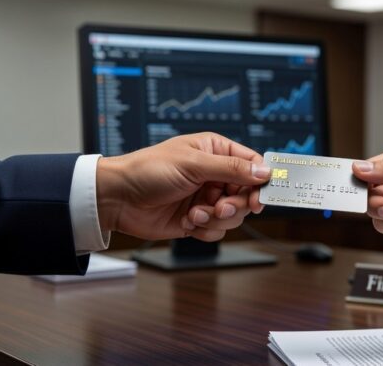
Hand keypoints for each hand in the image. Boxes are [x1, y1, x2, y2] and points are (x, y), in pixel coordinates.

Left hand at [95, 132, 269, 241]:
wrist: (118, 199)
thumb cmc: (148, 171)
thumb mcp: (193, 164)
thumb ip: (231, 168)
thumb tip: (264, 171)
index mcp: (216, 152)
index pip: (252, 165)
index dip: (260, 182)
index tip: (259, 198)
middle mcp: (215, 175)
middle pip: (247, 194)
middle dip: (234, 205)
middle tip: (219, 208)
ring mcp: (207, 198)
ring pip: (234, 215)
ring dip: (215, 219)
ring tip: (194, 214)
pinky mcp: (198, 220)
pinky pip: (218, 230)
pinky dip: (204, 229)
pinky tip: (186, 221)